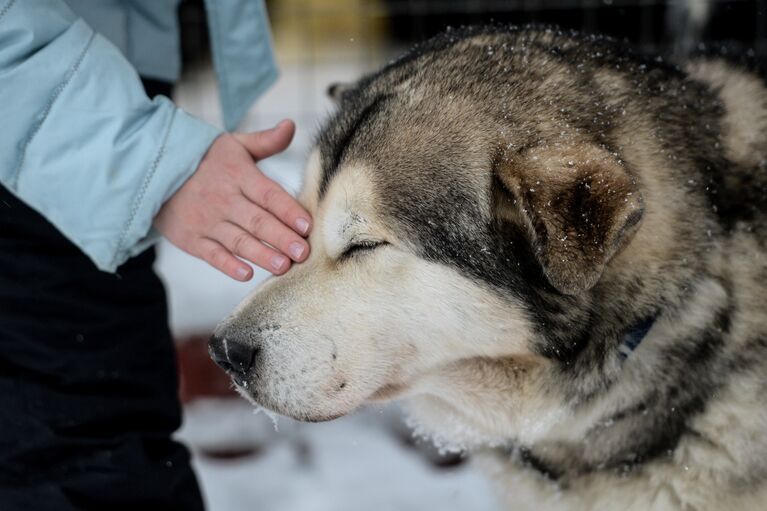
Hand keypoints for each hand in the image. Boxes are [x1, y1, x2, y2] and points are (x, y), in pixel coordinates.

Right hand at [154, 120, 311, 279]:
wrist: (153, 171)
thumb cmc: (205, 160)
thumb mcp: (233, 145)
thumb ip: (265, 141)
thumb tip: (291, 124)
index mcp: (238, 175)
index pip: (268, 194)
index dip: (288, 210)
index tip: (307, 225)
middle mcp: (223, 199)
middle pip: (257, 221)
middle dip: (282, 237)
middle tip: (303, 252)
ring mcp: (206, 221)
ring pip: (238, 241)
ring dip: (261, 254)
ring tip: (284, 266)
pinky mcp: (191, 239)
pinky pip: (212, 255)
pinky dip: (228, 265)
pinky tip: (246, 274)